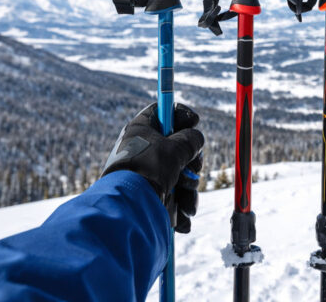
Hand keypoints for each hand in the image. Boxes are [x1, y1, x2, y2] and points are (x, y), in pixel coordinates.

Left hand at [102, 103, 204, 232]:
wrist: (128, 207)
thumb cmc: (149, 169)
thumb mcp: (175, 148)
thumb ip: (191, 139)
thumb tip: (196, 138)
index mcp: (141, 131)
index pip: (162, 112)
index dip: (180, 114)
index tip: (195, 121)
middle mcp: (143, 150)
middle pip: (177, 145)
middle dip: (192, 159)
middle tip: (193, 166)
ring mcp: (147, 173)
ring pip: (180, 171)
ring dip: (189, 185)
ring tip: (185, 194)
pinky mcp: (152, 194)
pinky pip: (175, 194)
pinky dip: (183, 203)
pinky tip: (184, 213)